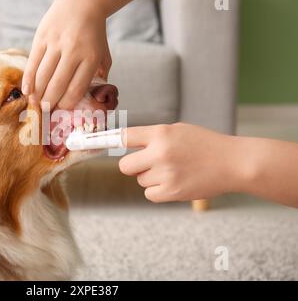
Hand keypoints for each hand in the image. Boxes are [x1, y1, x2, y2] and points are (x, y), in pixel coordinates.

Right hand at [22, 0, 111, 109]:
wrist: (83, 3)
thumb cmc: (94, 34)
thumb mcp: (104, 54)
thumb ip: (100, 75)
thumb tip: (93, 97)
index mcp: (91, 58)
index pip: (76, 89)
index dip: (66, 104)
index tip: (60, 111)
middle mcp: (73, 51)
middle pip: (57, 85)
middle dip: (50, 103)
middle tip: (45, 112)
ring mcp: (56, 44)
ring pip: (43, 76)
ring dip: (37, 94)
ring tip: (35, 104)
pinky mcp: (42, 37)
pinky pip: (33, 63)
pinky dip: (28, 79)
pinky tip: (27, 91)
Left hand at [119, 123, 241, 202]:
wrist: (233, 163)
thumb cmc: (205, 144)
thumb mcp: (178, 130)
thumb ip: (153, 137)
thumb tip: (125, 143)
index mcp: (161, 133)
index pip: (124, 137)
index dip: (107, 141)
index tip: (92, 143)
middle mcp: (160, 153)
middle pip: (125, 166)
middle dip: (133, 166)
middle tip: (148, 163)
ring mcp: (166, 174)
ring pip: (140, 180)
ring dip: (150, 177)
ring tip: (173, 171)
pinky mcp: (172, 193)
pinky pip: (150, 194)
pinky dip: (158, 190)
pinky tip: (174, 182)